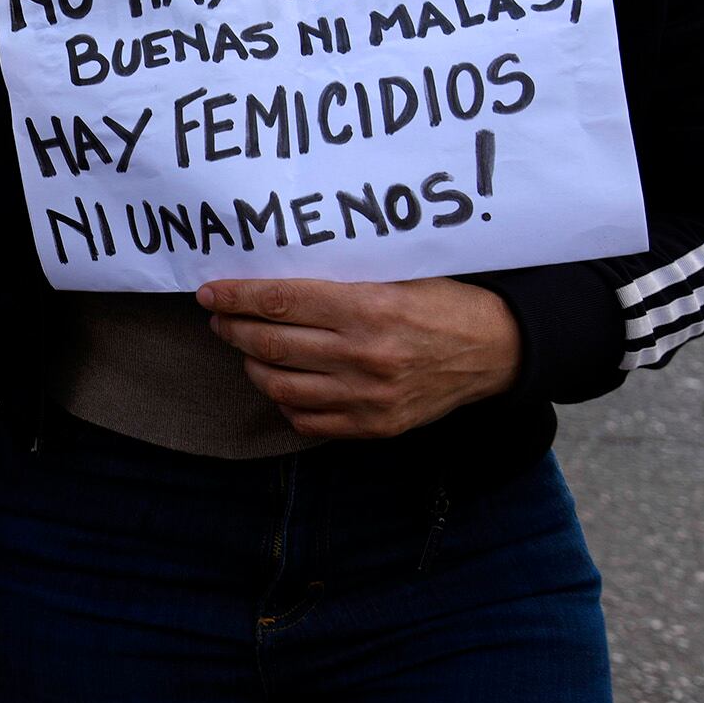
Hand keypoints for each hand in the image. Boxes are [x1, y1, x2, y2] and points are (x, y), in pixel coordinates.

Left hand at [197, 276, 521, 439]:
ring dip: (253, 365)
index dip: (235, 297)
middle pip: (271, 344)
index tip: (209, 293)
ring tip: (248, 348)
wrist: (494, 349)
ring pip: (280, 386)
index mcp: (367, 308)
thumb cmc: (439, 301)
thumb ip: (335, 281)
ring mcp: (368, 397)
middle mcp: (364, 355)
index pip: (279, 302)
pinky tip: (283, 382)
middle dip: (234, 329)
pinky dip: (285, 401)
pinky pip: (308, 420)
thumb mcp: (391, 276)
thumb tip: (267, 280)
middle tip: (220, 317)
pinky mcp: (375, 427)